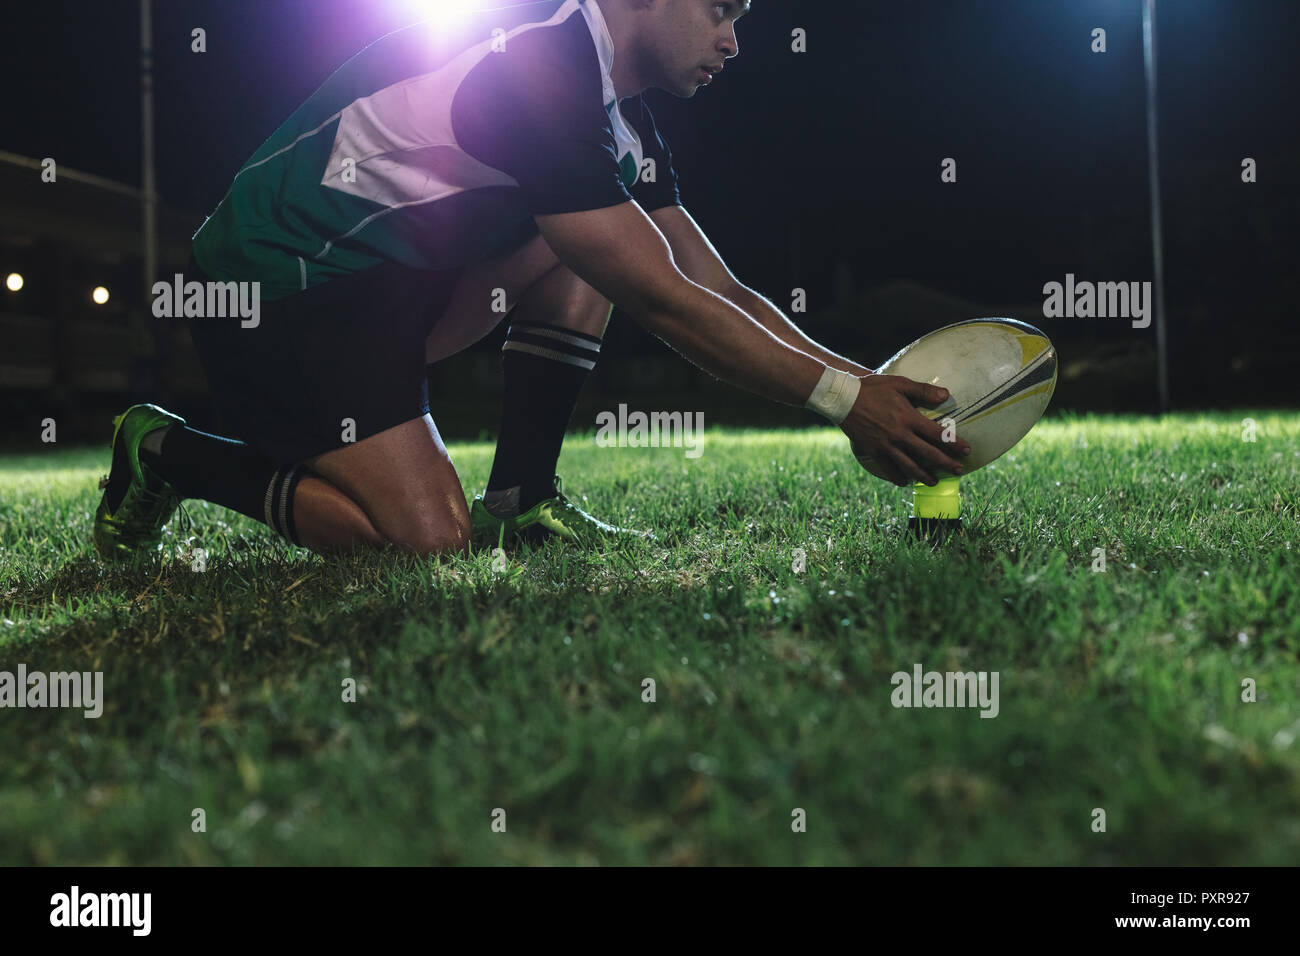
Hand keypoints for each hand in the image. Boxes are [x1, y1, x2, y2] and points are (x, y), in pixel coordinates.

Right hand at [842, 374, 970, 485]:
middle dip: (946, 464)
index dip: (954, 444)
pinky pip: (888, 469)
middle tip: (959, 471)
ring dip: (924, 476)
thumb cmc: (873, 388)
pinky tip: (905, 482)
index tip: (967, 450)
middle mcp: (900, 435)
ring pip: (909, 467)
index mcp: (909, 418)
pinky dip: (898, 478)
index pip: (938, 435)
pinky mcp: (873, 451)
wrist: (843, 399)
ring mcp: (886, 446)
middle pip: (928, 455)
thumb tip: (947, 395)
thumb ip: (924, 391)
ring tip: (935, 482)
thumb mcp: (900, 384)